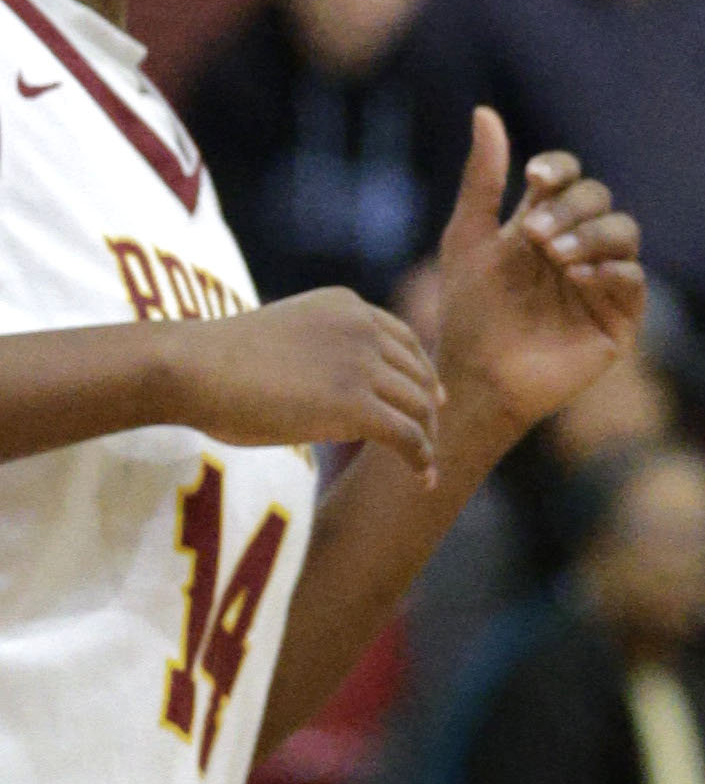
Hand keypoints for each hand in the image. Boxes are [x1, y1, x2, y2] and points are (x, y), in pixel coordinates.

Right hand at [166, 286, 444, 467]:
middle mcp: (362, 328)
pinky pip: (407, 436)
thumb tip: (331, 390)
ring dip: (427, 439)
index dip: (423, 372)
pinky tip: (423, 478)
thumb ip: (319, 351)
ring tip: (425, 467)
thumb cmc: (218, 361)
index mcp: (345, 305)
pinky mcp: (355, 405)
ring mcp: (361, 364)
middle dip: (427, 410)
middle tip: (429, 440)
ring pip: (418, 407)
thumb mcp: (285, 337)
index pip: (404, 340)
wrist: (191, 368)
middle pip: (417, 374)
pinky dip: (421, 459)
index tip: (433, 399)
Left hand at [423, 110, 644, 448]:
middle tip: (534, 235)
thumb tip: (485, 112)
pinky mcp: (618, 318)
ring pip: (624, 232)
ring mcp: (601, 280)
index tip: (535, 177)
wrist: (478, 375)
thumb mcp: (468, 236)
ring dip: (592, 234)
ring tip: (557, 257)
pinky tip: (583, 276)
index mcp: (543, 221)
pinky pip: (634, 279)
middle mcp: (577, 245)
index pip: (567, 176)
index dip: (558, 169)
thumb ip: (482, 178)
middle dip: (570, 208)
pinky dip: (614, 269)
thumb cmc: (469, 310)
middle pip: (598, 199)